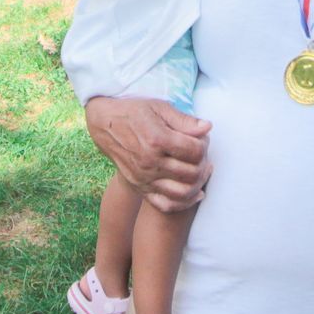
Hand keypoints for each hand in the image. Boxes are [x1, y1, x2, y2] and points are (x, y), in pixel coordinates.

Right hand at [85, 96, 212, 212]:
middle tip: (202, 154)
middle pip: (192, 172)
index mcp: (156, 140)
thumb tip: (207, 128)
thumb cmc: (135, 112)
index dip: (204, 144)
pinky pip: (166, 205)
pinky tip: (195, 193)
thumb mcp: (160, 108)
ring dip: (198, 183)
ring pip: (183, 192)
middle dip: (203, 163)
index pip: (195, 150)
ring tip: (200, 171)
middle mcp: (150, 162)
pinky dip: (184, 203)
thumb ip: (184, 120)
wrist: (105, 125)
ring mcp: (144, 178)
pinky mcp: (140, 188)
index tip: (201, 138)